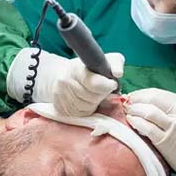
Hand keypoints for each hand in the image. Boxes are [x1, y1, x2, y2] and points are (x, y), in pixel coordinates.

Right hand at [7, 49, 123, 116]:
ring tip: (89, 94)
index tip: (110, 82)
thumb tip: (116, 73)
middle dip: (100, 94)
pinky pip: (79, 116)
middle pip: (92, 97)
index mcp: (75, 69)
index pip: (92, 80)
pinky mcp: (59, 110)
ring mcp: (60, 98)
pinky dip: (85, 110)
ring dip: (92, 103)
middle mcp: (64, 83)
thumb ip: (113, 62)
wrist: (60, 79)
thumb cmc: (85, 69)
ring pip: (86, 108)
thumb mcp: (99, 60)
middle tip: (100, 88)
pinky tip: (82, 102)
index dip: (104, 83)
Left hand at [124, 88, 175, 175]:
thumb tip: (134, 99)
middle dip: (134, 101)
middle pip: (150, 100)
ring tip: (127, 113)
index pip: (154, 93)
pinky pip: (147, 128)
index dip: (138, 94)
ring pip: (148, 112)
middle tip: (125, 105)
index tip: (128, 97)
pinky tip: (131, 122)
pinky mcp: (165, 141)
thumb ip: (161, 107)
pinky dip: (136, 123)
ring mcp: (172, 127)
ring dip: (134, 110)